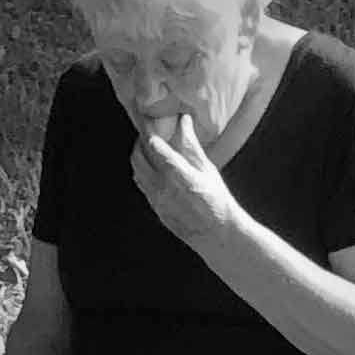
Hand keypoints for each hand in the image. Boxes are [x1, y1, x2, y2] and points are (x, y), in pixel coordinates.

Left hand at [131, 111, 241, 251]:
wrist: (216, 234)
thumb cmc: (217, 200)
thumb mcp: (207, 169)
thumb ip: (191, 145)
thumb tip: (183, 121)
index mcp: (177, 174)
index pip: (154, 146)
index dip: (150, 130)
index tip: (150, 120)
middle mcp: (162, 187)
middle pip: (138, 157)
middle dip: (140, 142)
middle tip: (148, 134)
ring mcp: (156, 200)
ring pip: (137, 172)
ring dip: (140, 158)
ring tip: (150, 150)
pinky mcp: (156, 209)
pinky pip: (143, 186)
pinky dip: (143, 173)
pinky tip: (154, 169)